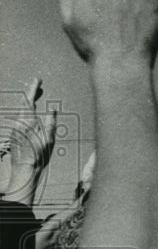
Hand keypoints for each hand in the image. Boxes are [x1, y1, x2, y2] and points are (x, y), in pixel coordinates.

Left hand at [1, 78, 56, 197]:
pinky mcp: (13, 133)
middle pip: (23, 103)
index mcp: (27, 121)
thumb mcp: (49, 138)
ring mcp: (14, 127)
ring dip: (28, 103)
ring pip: (20, 110)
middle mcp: (18, 122)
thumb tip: (52, 110)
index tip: (37, 80)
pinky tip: (30, 114)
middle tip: (38, 87)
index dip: (33, 89)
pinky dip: (25, 112)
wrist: (24, 167)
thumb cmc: (38, 155)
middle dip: (31, 94)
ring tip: (35, 99)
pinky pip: (19, 118)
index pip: (29, 100)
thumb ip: (50, 122)